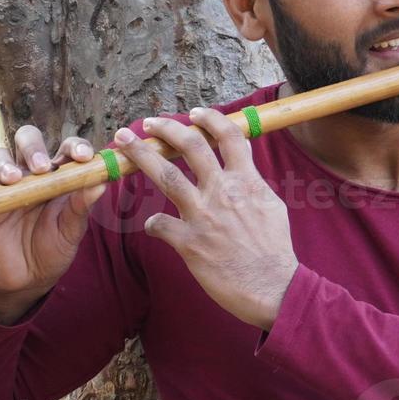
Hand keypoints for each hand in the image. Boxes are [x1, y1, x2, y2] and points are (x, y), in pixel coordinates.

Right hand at [0, 124, 105, 322]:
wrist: (28, 279)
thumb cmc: (54, 249)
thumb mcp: (71, 231)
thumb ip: (81, 207)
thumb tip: (101, 183)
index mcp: (60, 177)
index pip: (67, 150)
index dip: (76, 147)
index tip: (86, 157)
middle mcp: (32, 175)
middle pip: (28, 140)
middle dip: (35, 147)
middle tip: (44, 167)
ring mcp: (9, 186)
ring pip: (0, 155)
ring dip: (5, 163)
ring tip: (15, 178)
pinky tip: (3, 186)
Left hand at [114, 107, 297, 329]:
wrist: (272, 286)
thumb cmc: (274, 250)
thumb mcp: (271, 205)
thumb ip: (252, 182)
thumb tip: (244, 162)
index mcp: (246, 181)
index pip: (228, 136)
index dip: (210, 119)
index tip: (195, 113)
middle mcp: (222, 191)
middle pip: (190, 146)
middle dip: (166, 129)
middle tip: (148, 123)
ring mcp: (203, 215)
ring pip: (166, 175)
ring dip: (141, 155)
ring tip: (124, 143)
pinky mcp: (189, 242)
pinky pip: (159, 225)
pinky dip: (153, 223)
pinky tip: (152, 226)